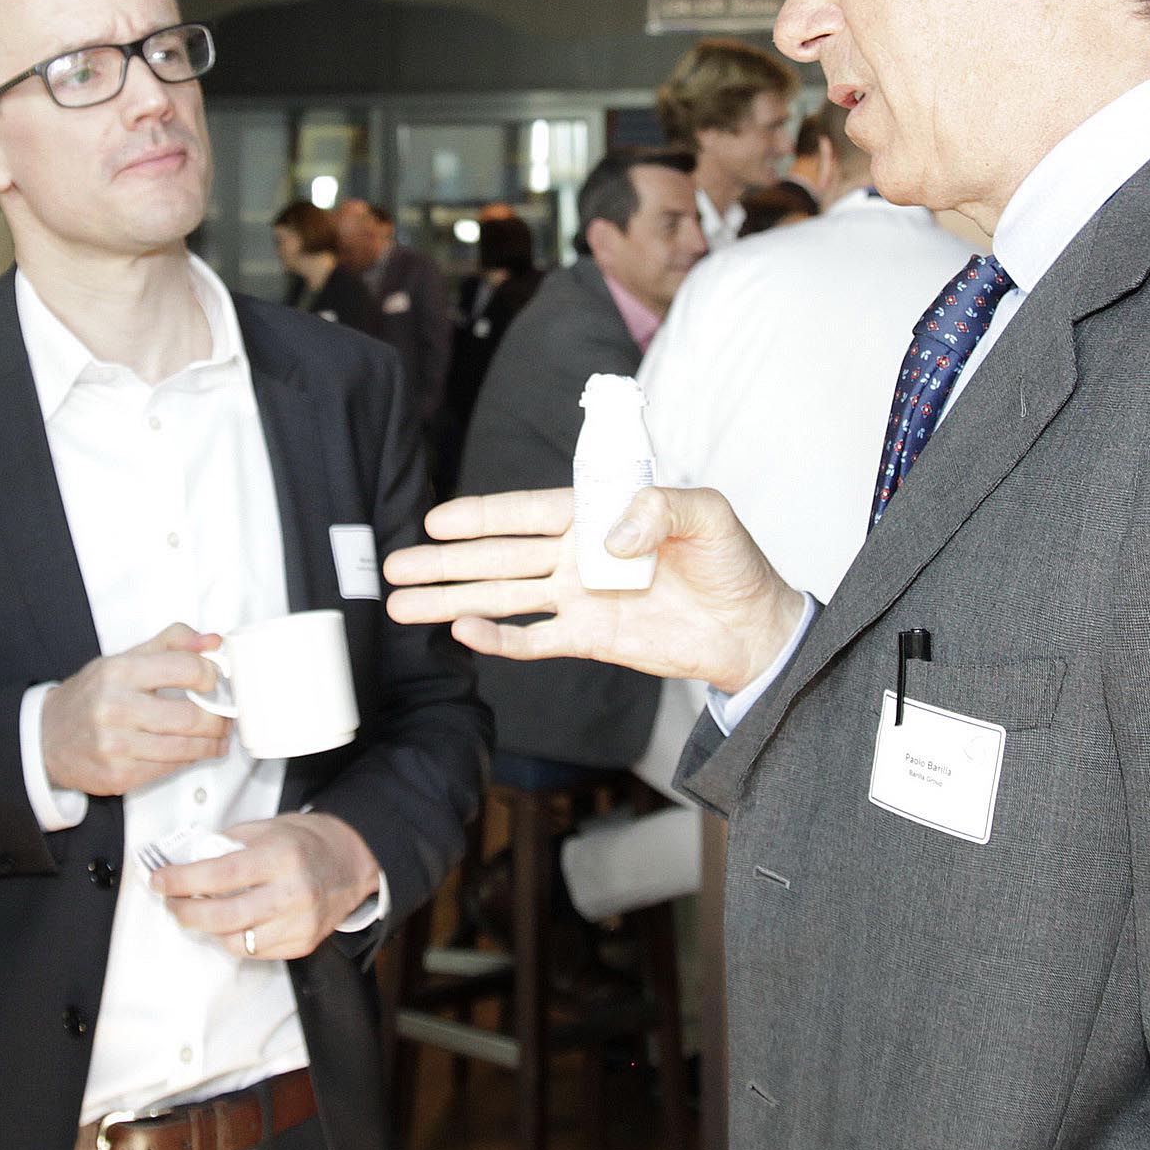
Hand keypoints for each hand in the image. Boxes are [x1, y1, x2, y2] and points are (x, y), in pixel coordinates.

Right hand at [39, 626, 231, 797]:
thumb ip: (170, 644)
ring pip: (183, 748)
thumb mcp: (123, 659)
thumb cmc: (91, 696)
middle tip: (227, 716)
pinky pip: (167, 769)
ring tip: (219, 737)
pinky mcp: (117, 776)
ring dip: (210, 744)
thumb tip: (213, 641)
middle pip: (189, 716)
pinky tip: (194, 752)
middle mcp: (114, 708)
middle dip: (219, 718)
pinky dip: (187, 760)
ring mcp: (115, 746)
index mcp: (118, 672)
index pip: (183, 668)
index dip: (210, 674)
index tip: (216, 680)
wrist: (45, 738)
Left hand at [149, 812, 379, 961]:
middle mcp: (292, 893)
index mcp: (281, 857)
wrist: (353, 861)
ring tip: (201, 912)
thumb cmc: (305, 841)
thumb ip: (228, 845)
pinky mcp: (302, 944)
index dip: (182, 880)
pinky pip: (255, 951)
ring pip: (236, 941)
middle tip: (170, 903)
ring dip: (209, 929)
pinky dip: (235, 938)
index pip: (220, 874)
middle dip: (186, 913)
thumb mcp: (267, 828)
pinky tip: (232, 922)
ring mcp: (299, 924)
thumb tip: (185, 860)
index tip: (159, 880)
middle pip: (224, 917)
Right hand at [381, 486, 804, 696]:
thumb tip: (606, 538)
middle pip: (498, 557)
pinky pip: (534, 639)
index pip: (525, 513)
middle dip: (444, 561)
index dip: (480, 516)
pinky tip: (461, 633)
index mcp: (597, 515)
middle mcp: (577, 556)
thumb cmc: (734, 561)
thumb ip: (657, 509)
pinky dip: (499, 639)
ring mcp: (579, 599)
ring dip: (452, 599)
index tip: (436, 520)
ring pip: (502, 597)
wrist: (755, 627)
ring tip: (402, 604)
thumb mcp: (707, 513)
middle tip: (394, 566)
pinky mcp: (589, 639)